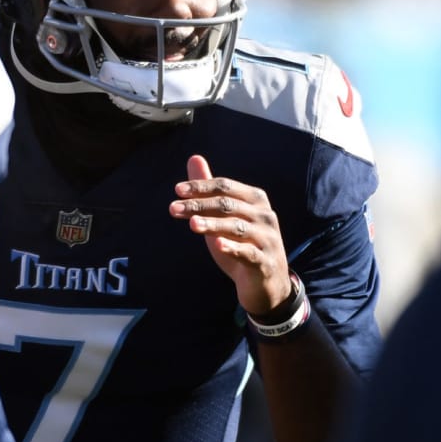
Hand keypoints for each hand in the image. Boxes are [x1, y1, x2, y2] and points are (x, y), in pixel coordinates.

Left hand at [170, 154, 293, 316]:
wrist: (266, 283)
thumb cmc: (242, 243)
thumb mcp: (224, 216)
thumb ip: (209, 190)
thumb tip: (194, 158)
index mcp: (255, 199)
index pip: (225, 187)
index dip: (201, 187)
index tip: (177, 190)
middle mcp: (264, 215)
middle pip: (228, 205)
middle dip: (199, 205)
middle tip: (173, 208)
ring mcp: (267, 239)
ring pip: (236, 227)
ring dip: (212, 224)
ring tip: (191, 224)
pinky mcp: (265, 262)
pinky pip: (248, 252)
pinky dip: (232, 248)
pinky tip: (217, 245)